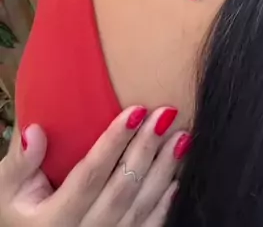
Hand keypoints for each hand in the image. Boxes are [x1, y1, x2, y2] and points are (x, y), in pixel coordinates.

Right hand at [0, 105, 188, 225]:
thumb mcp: (5, 192)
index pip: (89, 177)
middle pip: (121, 190)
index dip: (113, 143)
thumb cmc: (18, 214)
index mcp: (52, 222)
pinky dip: (164, 206)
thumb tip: (37, 130)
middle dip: (146, 150)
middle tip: (165, 114)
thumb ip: (20, 163)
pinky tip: (176, 179)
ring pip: (139, 209)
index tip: (135, 110)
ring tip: (180, 137)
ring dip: (163, 172)